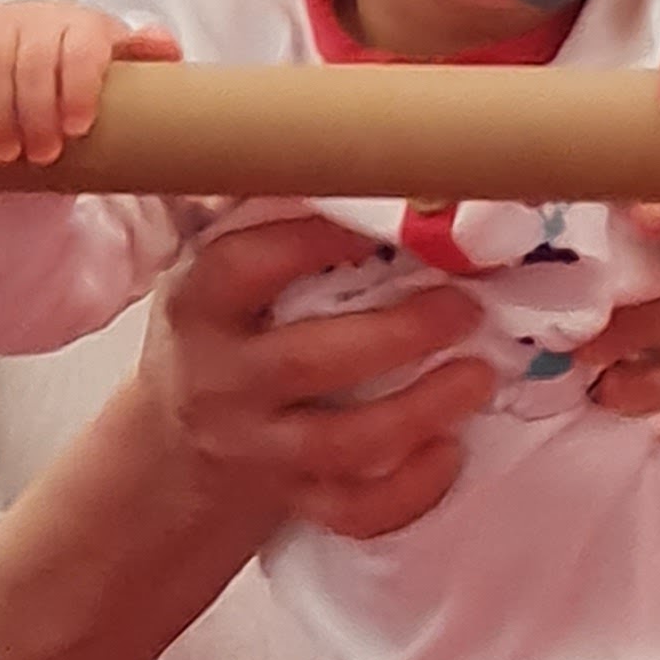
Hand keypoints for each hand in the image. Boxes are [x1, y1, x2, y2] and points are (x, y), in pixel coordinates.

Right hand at [0, 0, 180, 165]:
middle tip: (42, 156)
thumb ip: (145, 56)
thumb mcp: (120, 62)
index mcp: (87, 27)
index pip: (81, 52)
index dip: (78, 89)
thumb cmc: (87, 61)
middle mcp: (44, 16)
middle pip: (34, 63)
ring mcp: (4, 19)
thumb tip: (168, 47)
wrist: (42, 37)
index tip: (77, 129)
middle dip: (36, 113)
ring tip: (5, 153)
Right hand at [138, 212, 495, 542]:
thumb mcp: (220, 275)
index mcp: (200, 307)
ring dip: (422, 410)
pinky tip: (450, 451)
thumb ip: (271, 225)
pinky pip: (355, 511)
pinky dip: (411, 491)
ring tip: (480, 375)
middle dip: (399, 334)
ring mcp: (258, 448)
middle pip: (310, 362)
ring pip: (343, 444)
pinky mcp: (295, 500)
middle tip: (466, 306)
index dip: (311, 240)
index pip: (245, 268)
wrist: (180, 445)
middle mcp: (223, 379)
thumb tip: (360, 148)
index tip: (379, 219)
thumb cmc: (225, 334)